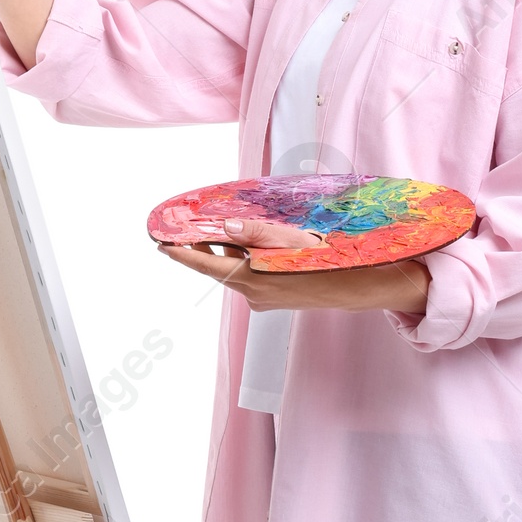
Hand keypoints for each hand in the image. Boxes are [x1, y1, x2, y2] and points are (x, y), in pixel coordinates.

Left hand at [158, 239, 429, 312]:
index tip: (160, 243)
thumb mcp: (294, 240)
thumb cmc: (332, 261)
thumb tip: (224, 228)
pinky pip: (248, 271)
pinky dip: (242, 255)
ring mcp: (263, 296)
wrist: (362, 286)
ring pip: (234, 267)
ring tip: (212, 225)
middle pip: (218, 265)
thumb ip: (256, 233)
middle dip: (200, 245)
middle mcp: (253, 293)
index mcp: (254, 279)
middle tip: (182, 226)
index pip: (207, 264)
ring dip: (223, 248)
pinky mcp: (273, 294)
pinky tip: (245, 238)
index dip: (181, 253)